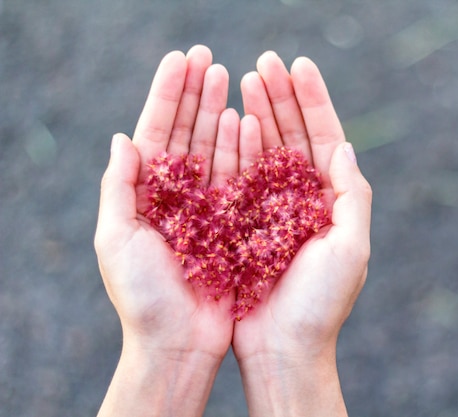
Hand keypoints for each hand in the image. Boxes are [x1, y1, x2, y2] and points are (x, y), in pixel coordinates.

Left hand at [94, 45, 252, 415]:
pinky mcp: (233, 222)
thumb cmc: (142, 297)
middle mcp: (176, 195)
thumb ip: (118, 187)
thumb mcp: (116, 239)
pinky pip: (239, 178)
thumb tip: (121, 137)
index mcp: (144, 194)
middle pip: (186, 133)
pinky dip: (242, 148)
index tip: (180, 60)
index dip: (166, 95)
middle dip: (195, 95)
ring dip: (220, 112)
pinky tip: (246, 121)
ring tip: (229, 77)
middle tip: (208, 58)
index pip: (155, 132)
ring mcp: (207, 206)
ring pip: (214, 149)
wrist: (179, 343)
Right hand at [232, 52, 371, 416]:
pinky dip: (240, 148)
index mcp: (333, 201)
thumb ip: (351, 196)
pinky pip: (243, 177)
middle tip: (265, 61)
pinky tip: (233, 122)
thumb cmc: (320, 304)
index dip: (314, 100)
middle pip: (295, 136)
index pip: (326, 139)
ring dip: (260, 113)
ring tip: (246, 79)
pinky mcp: (246, 222)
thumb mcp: (349, 249)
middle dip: (283, 98)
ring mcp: (274, 208)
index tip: (299, 65)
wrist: (282, 349)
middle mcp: (305, 199)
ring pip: (268, 150)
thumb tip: (346, 146)